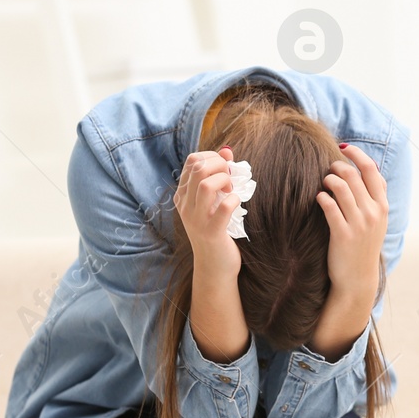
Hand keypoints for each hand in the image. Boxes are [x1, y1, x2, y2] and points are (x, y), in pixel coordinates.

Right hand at [176, 146, 241, 275]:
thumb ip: (217, 176)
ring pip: (206, 184)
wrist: (214, 267)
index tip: (225, 168)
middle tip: (230, 179)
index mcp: (183, 195)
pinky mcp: (211, 232)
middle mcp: (185, 205)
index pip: (192, 160)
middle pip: (198, 167)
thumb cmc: (216, 229)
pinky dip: (234, 200)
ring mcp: (196, 219)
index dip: (213, 157)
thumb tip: (227, 150)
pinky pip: (223, 207)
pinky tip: (236, 204)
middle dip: (220, 165)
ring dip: (225, 181)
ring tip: (231, 191)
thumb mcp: (212, 201)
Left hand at [311, 144, 386, 357]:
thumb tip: (368, 171)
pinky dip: (322, 197)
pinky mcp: (342, 234)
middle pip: (354, 175)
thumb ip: (374, 197)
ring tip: (323, 182)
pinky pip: (329, 206)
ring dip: (329, 179)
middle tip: (329, 168)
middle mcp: (373, 212)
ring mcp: (359, 223)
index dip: (358, 155)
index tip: (345, 148)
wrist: (358, 278)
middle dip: (338, 166)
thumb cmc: (363, 246)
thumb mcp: (377, 221)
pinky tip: (318, 198)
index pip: (372, 171)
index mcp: (382, 206)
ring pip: (341, 187)